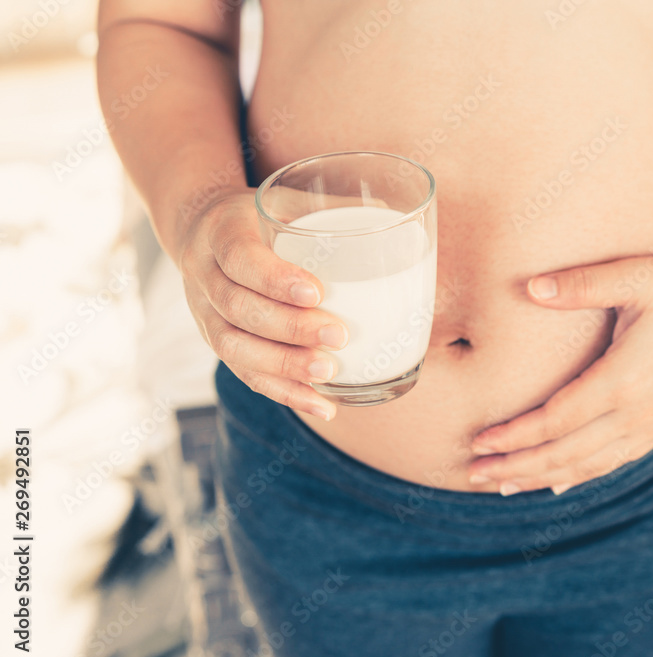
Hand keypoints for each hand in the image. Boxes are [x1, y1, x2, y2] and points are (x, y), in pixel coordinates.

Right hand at [176, 189, 348, 419]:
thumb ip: (330, 208)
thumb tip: (395, 219)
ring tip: (329, 374)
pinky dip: (286, 393)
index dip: (274, 279)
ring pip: (235, 348)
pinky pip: (246, 375)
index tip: (317, 292)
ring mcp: (205, 314)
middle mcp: (203, 275)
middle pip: (237, 309)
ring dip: (284, 366)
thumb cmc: (261, 217)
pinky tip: (322, 405)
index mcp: (220, 231)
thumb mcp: (286, 200)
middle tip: (338, 335)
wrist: (204, 233)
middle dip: (290, 328)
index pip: (239, 257)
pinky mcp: (219, 343)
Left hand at [466, 253, 652, 494]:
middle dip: (517, 467)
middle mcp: (639, 413)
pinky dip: (580, 476)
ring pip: (589, 466)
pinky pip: (614, 462)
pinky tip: (557, 483)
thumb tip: (529, 287)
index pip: (556, 420)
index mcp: (626, 378)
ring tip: (504, 487)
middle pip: (566, 453)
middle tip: (474, 474)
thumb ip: (581, 284)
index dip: (515, 435)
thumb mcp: (636, 276)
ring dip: (543, 478)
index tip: (479, 442)